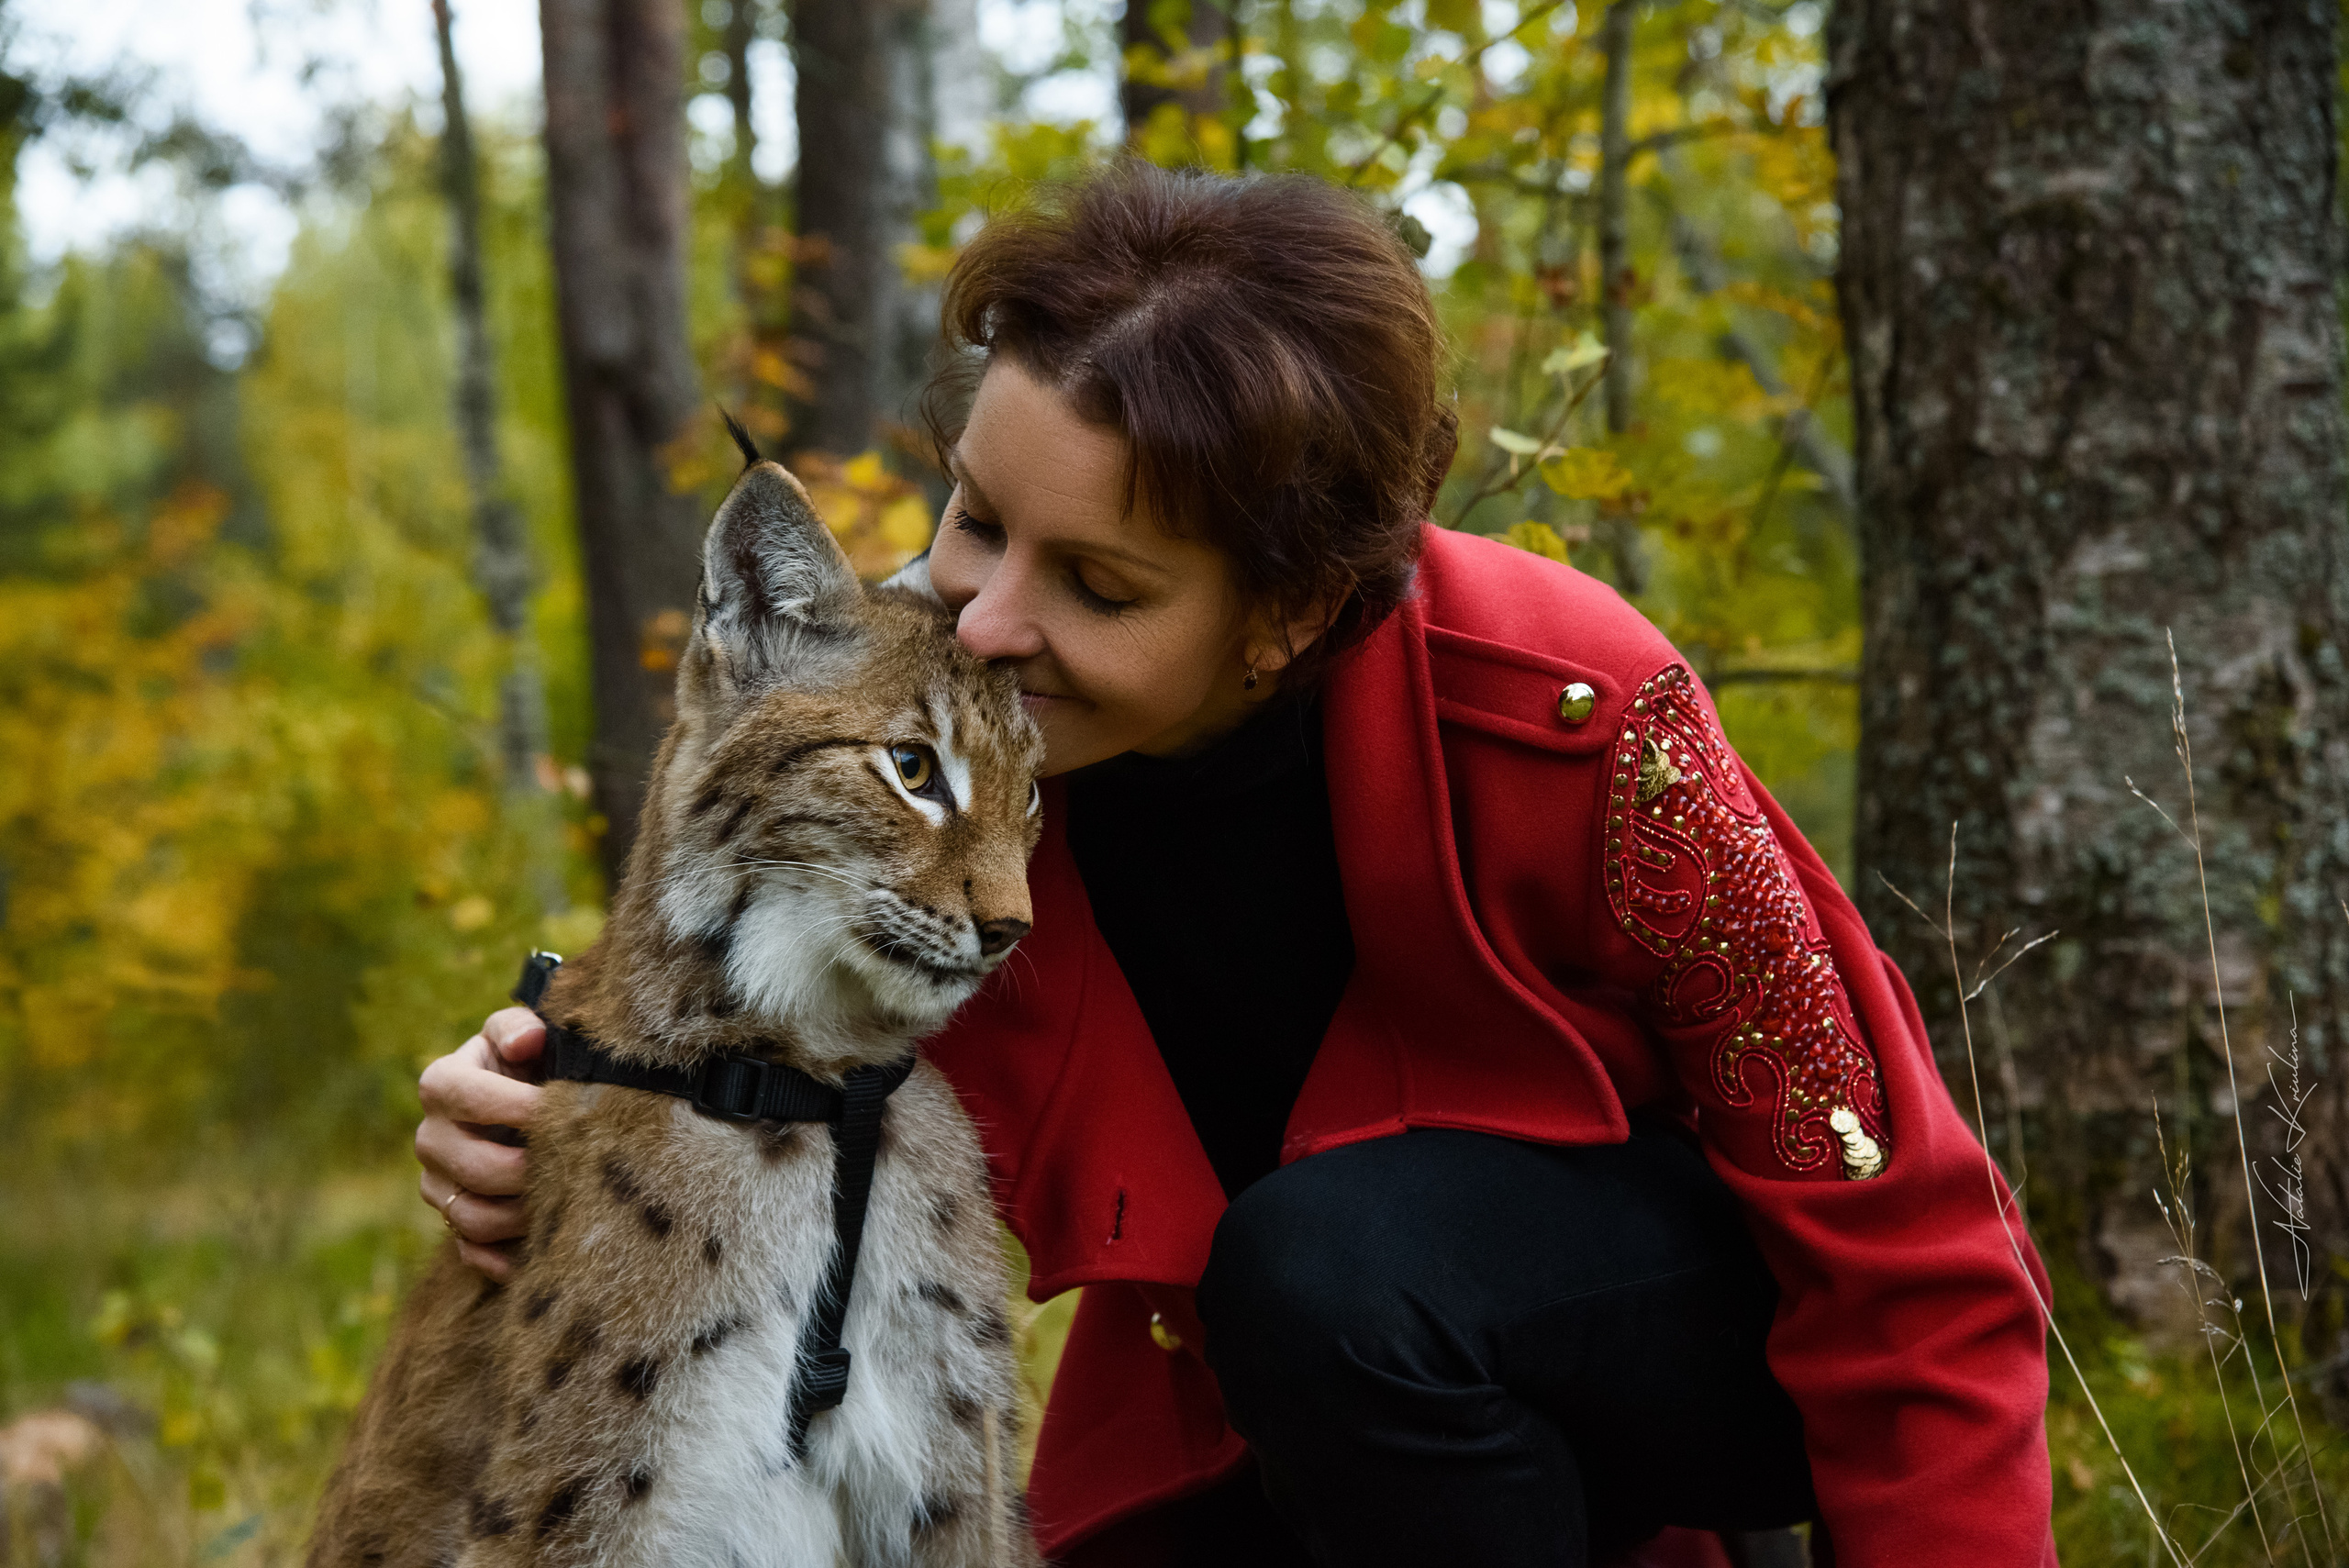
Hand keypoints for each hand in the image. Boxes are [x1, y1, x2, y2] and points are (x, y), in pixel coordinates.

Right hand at [416, 1006, 545, 1282]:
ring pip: (473, 1216)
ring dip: (524, 1215)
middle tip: (576, 1164)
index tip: (563, 1110)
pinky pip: (472, 1251)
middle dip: (531, 1170)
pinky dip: (505, 1257)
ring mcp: (437, 1184)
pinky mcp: (451, 1219)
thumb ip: (519, 1029)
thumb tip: (527, 1042)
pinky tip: (542, 1247)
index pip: (466, 1097)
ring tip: (566, 1200)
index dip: (516, 1106)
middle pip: (475, 1167)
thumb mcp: (522, 1035)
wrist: (521, 1100)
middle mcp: (430, 1137)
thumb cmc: (526, 1062)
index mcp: (441, 1084)